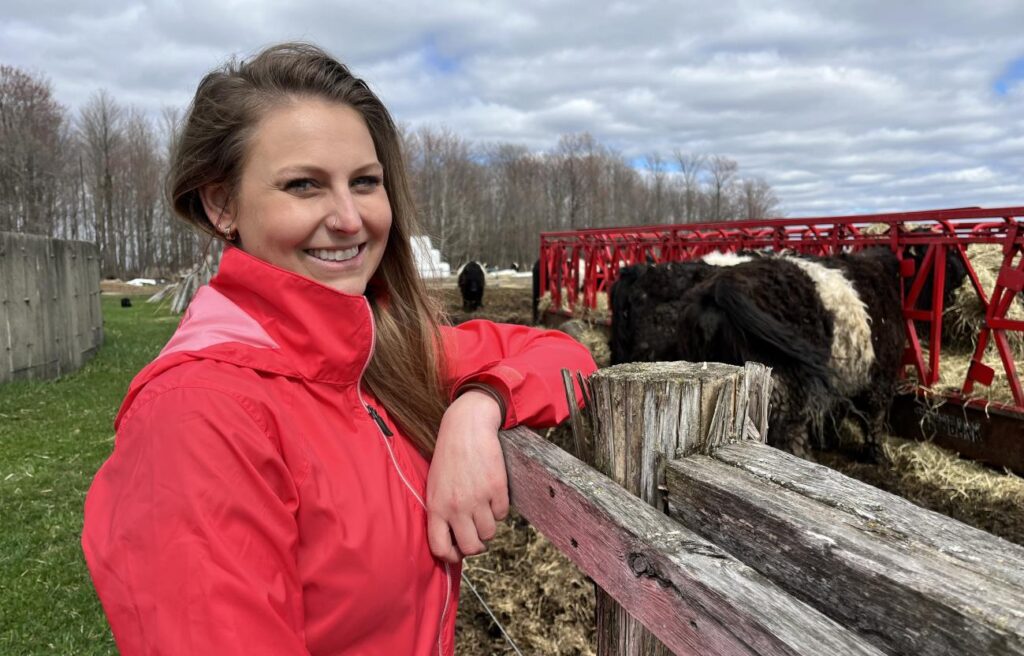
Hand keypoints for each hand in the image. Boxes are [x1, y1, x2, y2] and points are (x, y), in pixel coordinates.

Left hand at [426, 389, 509, 563]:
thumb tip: (453, 541)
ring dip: (489, 524)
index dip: (451, 556)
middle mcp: (456, 507)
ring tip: (483, 508)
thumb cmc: (449, 457)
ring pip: (490, 533)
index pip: (440, 549)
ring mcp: (478, 499)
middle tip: (478, 534)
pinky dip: (499, 507)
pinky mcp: (497, 489)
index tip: (458, 552)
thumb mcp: (435, 486)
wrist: (467, 427)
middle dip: (477, 545)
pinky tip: (491, 492)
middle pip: (472, 547)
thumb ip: (441, 513)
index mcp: (436, 507)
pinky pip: (503, 514)